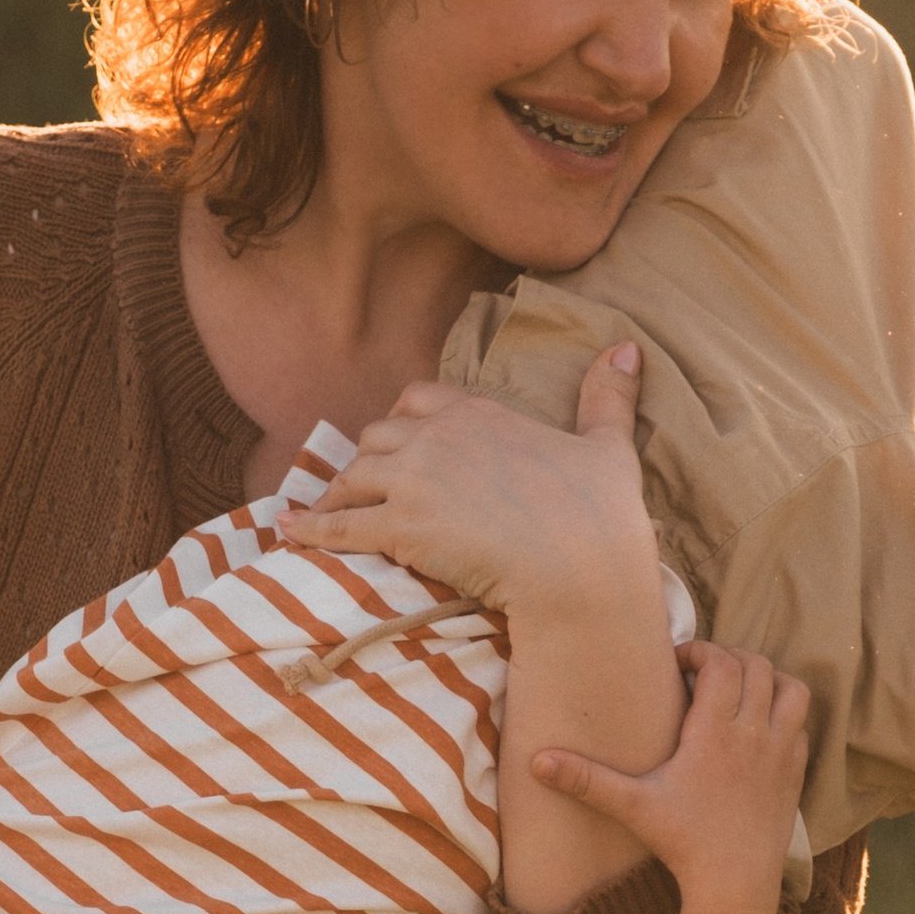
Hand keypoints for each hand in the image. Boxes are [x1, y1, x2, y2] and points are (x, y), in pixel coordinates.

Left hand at [282, 345, 652, 619]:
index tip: (398, 445)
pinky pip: (339, 526)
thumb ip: (607, 395)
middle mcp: (437, 438)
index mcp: (478, 412)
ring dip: (337, 496)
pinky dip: (310, 529)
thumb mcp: (609, 445)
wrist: (582, 566)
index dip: (403, 423)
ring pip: (353, 478)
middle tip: (360, 488)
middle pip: (376, 438)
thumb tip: (627, 347)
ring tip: (322, 514)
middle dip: (367, 461)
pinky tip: (288, 532)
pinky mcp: (399, 527)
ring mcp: (413, 482)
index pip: (416, 400)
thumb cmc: (602, 511)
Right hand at [532, 643, 809, 905]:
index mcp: (715, 730)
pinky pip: (802, 725)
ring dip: (769, 680)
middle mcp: (754, 733)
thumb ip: (586, 779)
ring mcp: (781, 752)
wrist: (735, 882)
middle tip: (704, 672)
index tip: (678, 663)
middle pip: (757, 666)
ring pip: (792, 690)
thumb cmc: (683, 841)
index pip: (721, 663)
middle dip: (731, 658)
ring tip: (740, 690)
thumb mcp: (632, 806)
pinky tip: (760, 729)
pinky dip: (785, 714)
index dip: (700, 652)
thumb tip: (537, 762)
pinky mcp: (795, 773)